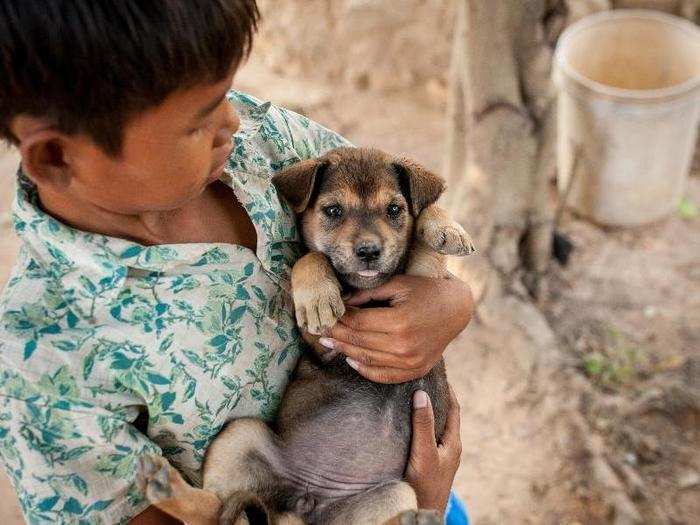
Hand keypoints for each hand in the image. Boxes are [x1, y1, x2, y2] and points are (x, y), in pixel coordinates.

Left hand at [319, 274, 472, 382]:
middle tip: (319, 331)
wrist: (457, 308)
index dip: (338, 319)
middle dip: (336, 335)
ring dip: (344, 352)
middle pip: (358, 342)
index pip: (357, 323)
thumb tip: (341, 303)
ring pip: (367, 360)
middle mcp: (405, 346)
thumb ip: (367, 294)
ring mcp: (411, 362)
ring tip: (329, 344)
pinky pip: (383, 375)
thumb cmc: (425, 290)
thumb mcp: (397, 284)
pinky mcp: (416, 370)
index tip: (325, 314)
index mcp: (400, 321)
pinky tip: (351, 360)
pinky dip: (364, 369)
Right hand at [405, 387, 461, 512]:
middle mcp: (449, 447)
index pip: (453, 406)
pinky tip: (406, 422)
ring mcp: (440, 456)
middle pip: (445, 414)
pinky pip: (426, 437)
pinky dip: (420, 424)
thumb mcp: (424, 453)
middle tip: (422, 377)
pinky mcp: (429, 464)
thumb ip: (423, 425)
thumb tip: (422, 394)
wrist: (423, 514)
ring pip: (435, 426)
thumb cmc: (425, 486)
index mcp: (453, 442)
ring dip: (427, 410)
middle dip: (436, 395)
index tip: (438, 370)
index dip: (447, 387)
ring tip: (412, 393)